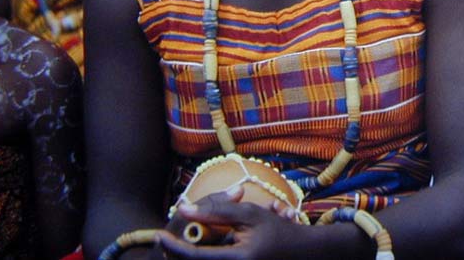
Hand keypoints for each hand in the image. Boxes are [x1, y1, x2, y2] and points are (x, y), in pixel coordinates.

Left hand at [157, 188, 301, 258]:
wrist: (304, 254)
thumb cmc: (280, 231)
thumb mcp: (250, 214)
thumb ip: (218, 210)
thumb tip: (185, 208)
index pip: (193, 256)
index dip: (172, 246)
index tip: (159, 233)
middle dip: (177, 251)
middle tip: (167, 237)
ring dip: (192, 253)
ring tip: (186, 242)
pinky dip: (205, 255)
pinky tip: (210, 245)